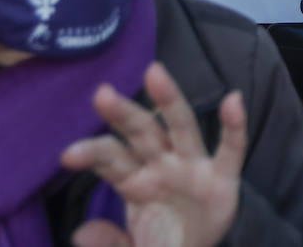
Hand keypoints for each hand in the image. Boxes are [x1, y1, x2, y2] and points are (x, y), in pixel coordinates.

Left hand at [62, 62, 246, 246]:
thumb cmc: (161, 243)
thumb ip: (108, 244)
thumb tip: (80, 234)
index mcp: (135, 182)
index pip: (111, 161)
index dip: (92, 154)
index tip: (68, 155)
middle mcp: (162, 166)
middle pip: (142, 134)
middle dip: (123, 114)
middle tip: (102, 94)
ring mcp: (193, 168)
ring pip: (181, 128)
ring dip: (168, 101)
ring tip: (154, 73)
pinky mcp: (223, 177)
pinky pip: (231, 149)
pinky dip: (234, 126)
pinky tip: (233, 100)